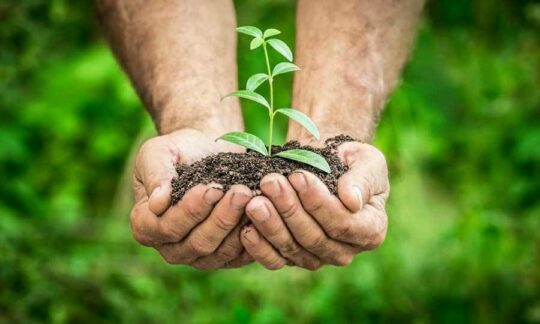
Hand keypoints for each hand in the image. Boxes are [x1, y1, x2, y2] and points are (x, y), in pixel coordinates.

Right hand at [130, 128, 253, 269]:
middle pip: (198, 243)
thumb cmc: (179, 151)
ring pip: (221, 251)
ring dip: (239, 225)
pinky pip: (240, 255)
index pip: (167, 227)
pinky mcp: (226, 257)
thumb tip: (158, 203)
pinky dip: (254, 236)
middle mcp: (170, 247)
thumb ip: (156, 175)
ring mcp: (199, 256)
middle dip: (222, 217)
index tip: (212, 187)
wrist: (208, 152)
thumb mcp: (158, 152)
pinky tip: (265, 212)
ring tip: (253, 197)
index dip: (191, 210)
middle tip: (242, 191)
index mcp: (146, 225)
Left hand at [240, 141, 388, 269]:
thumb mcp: (368, 162)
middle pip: (314, 238)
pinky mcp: (293, 258)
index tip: (298, 176)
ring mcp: (317, 258)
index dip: (318, 203)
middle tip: (269, 183)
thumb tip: (351, 200)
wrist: (328, 166)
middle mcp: (345, 251)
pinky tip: (245, 229)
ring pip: (292, 249)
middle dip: (289, 209)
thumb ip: (362, 180)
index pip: (343, 224)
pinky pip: (275, 260)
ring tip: (254, 201)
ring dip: (271, 225)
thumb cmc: (351, 162)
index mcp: (370, 230)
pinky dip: (259, 247)